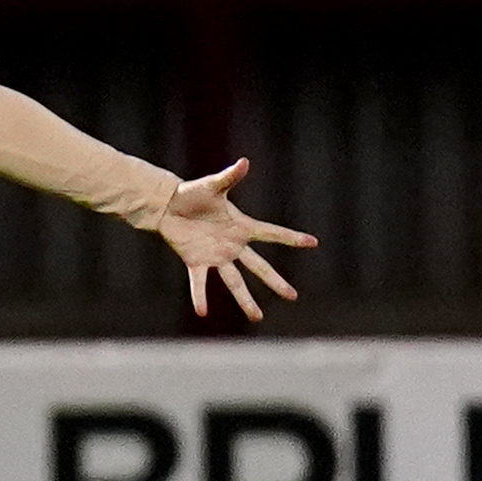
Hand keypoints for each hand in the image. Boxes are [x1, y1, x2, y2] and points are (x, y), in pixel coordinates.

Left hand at [160, 158, 317, 319]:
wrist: (168, 206)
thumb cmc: (192, 193)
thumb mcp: (212, 186)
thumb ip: (229, 177)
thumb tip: (244, 162)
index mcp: (241, 226)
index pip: (272, 233)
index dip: (291, 238)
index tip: (313, 243)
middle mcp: (233, 245)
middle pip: (259, 266)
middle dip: (275, 281)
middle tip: (293, 296)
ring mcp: (216, 256)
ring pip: (235, 281)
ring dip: (245, 300)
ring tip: (257, 318)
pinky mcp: (196, 261)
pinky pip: (200, 283)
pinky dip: (200, 296)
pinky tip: (202, 312)